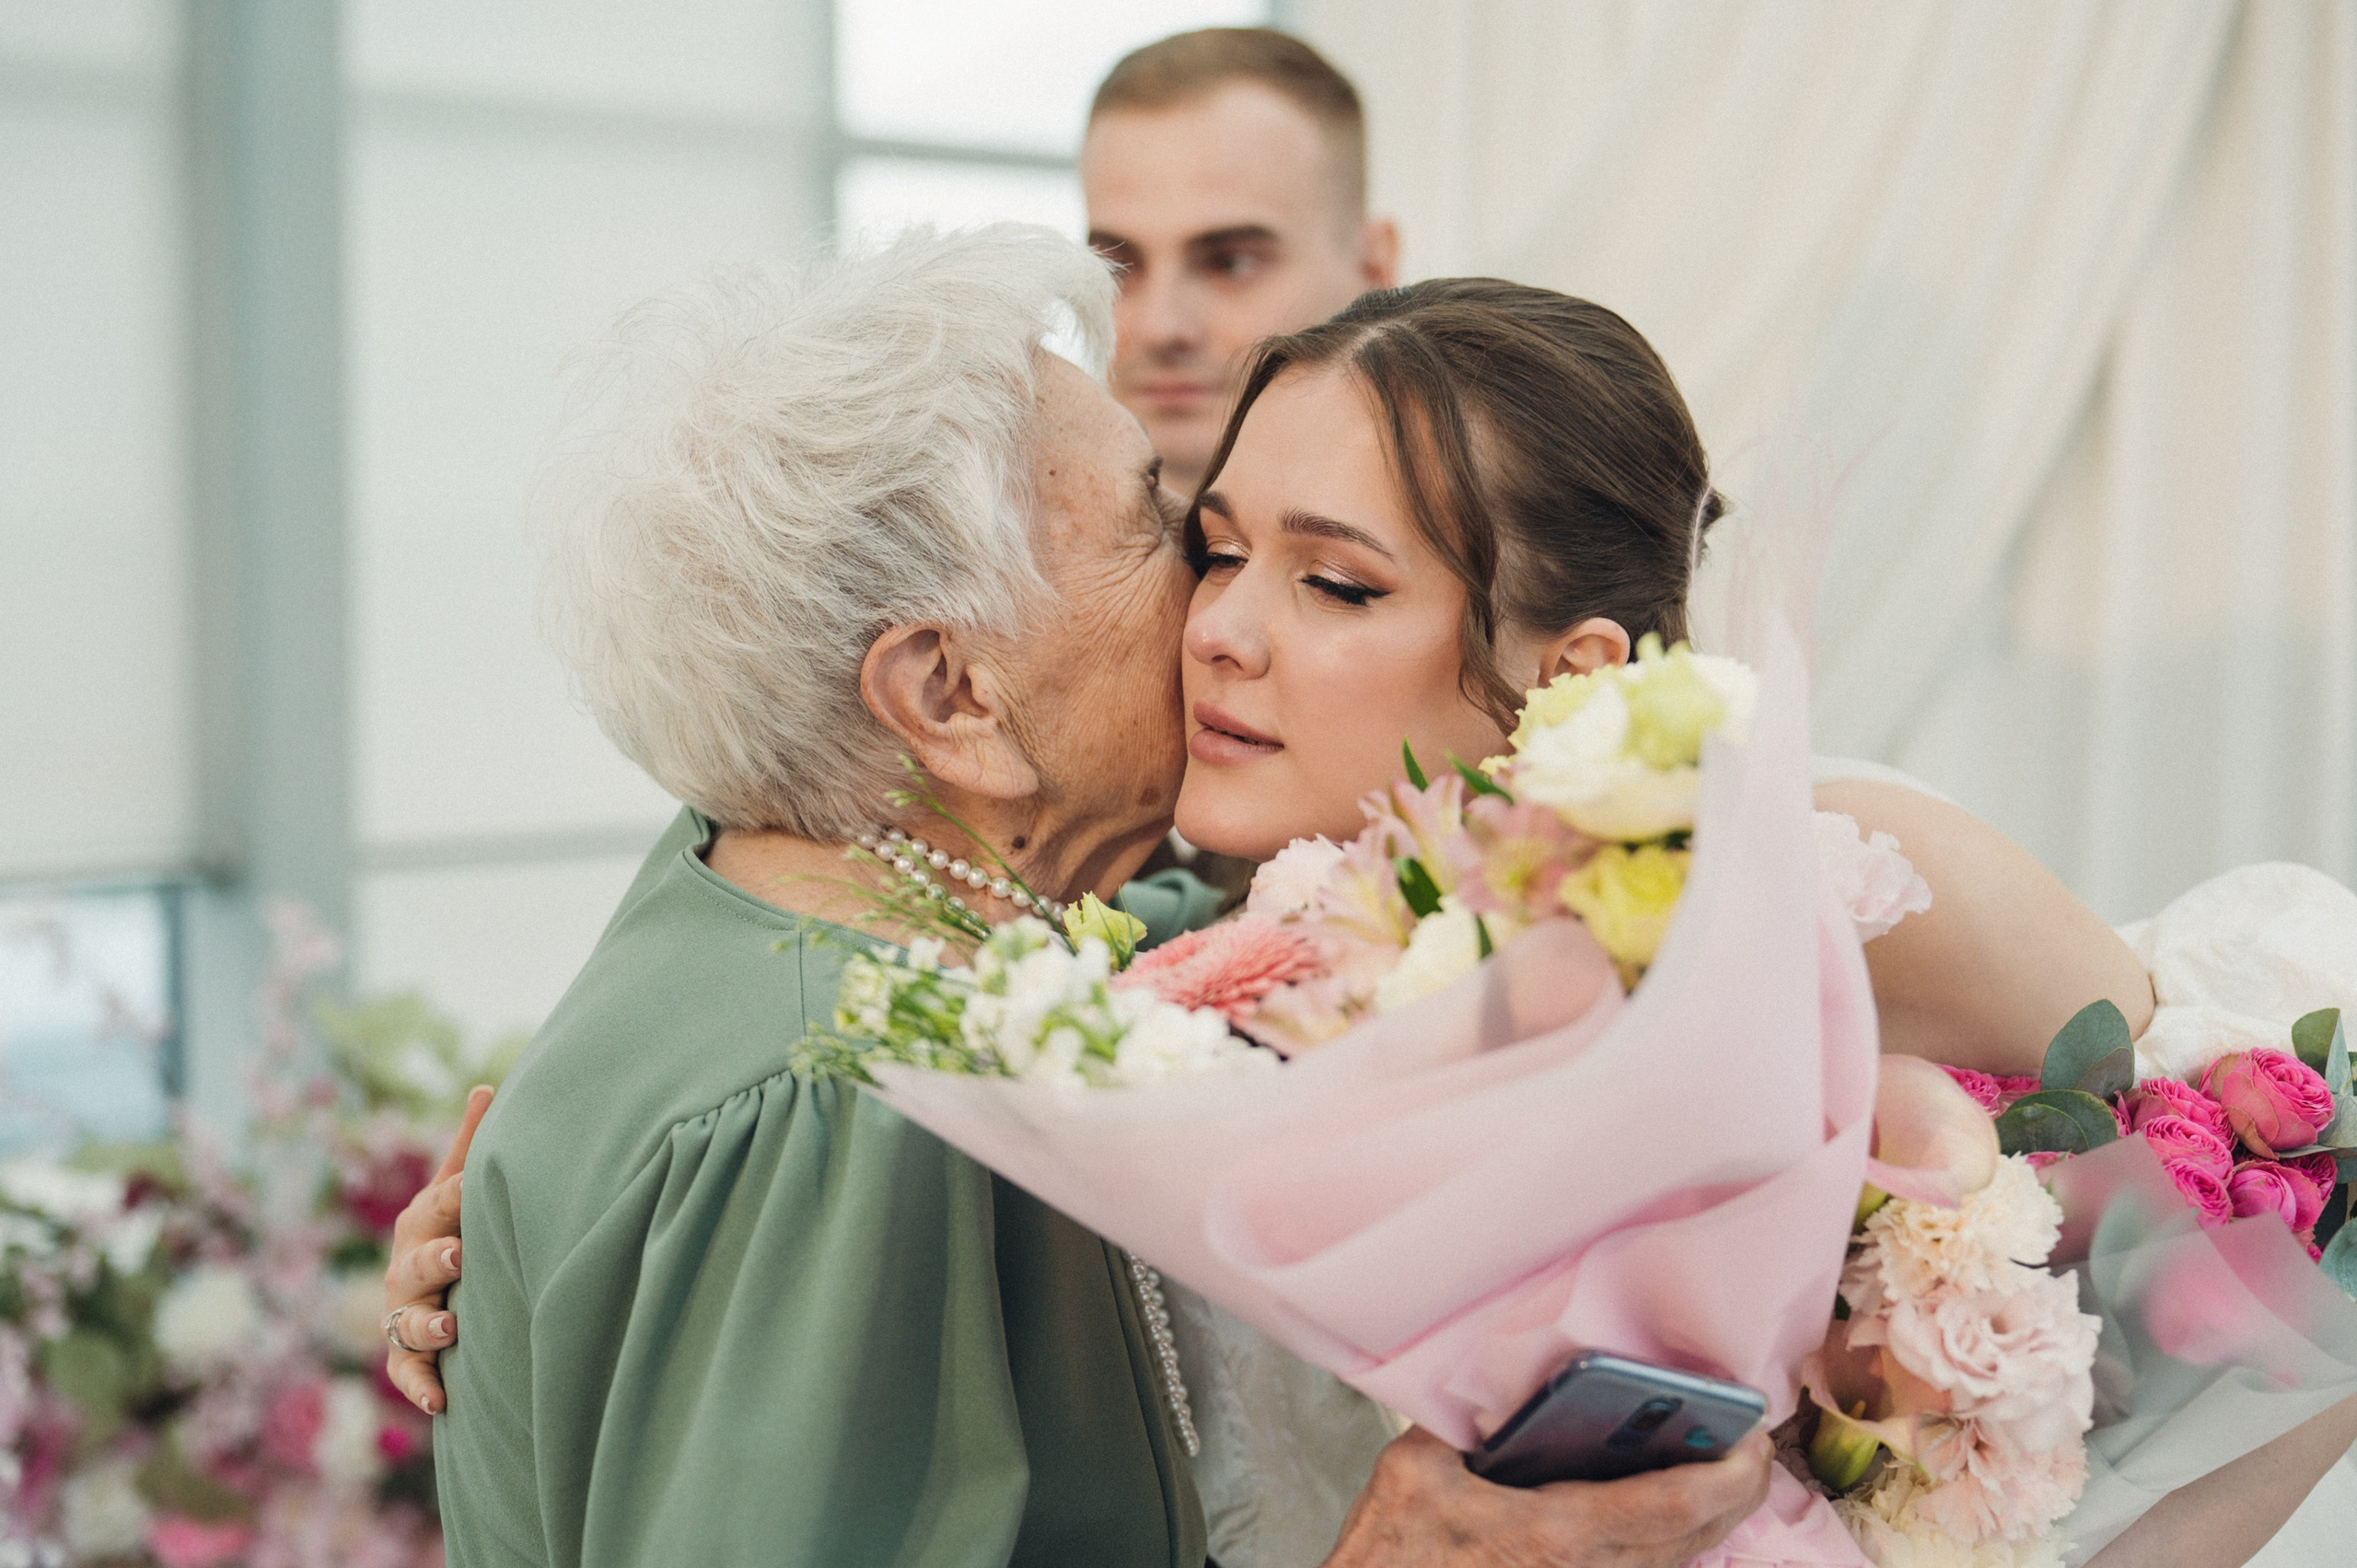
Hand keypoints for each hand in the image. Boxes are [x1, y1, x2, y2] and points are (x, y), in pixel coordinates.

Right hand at [382, 1084, 491, 1414]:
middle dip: (436, 1258)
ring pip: (408, 1319)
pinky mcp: (404, 1356)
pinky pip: (406, 1374)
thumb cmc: (452, 1226)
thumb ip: (473, 1145)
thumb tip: (488, 1085)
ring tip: (451, 1326)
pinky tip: (439, 1401)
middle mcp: (406, 1266)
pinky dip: (420, 1387)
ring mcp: (401, 1311)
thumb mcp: (459, 1187)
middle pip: (418, 1261)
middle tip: (460, 1254)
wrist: (431, 1285)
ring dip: (428, 1324)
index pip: (439, 1204)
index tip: (474, 1186)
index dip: (456, 1196)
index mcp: (423, 1220)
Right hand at [1321, 1426, 1772, 1567]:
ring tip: (1727, 1469)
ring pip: (1673, 1562)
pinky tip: (1673, 1509)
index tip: (1755, 1433)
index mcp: (1552, 1534)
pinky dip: (1671, 1540)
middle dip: (1739, 1492)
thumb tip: (1503, 1380)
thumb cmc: (1391, 1556)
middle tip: (1758, 1445)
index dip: (1728, 1474)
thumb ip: (1467, 1422)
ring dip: (1710, 1518)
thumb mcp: (1417, 1467)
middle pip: (1692, 1539)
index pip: (1669, 1505)